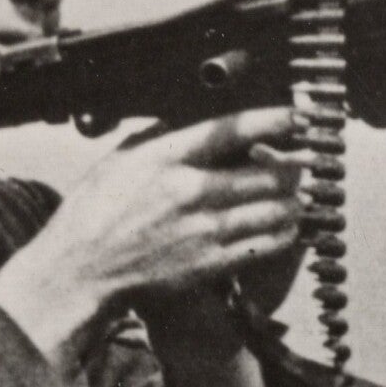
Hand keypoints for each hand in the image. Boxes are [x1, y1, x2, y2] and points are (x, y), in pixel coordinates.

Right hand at [0, 109, 301, 363]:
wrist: (81, 271)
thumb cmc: (95, 212)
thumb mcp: (121, 158)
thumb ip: (161, 136)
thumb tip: (194, 116)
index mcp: (166, 157)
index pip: (232, 129)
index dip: (274, 119)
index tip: (298, 114)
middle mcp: (190, 191)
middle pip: (267, 172)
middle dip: (294, 165)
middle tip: (305, 160)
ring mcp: (204, 230)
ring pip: (275, 210)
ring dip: (294, 201)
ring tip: (298, 195)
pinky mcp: (211, 264)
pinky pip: (267, 245)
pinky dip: (285, 233)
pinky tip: (287, 226)